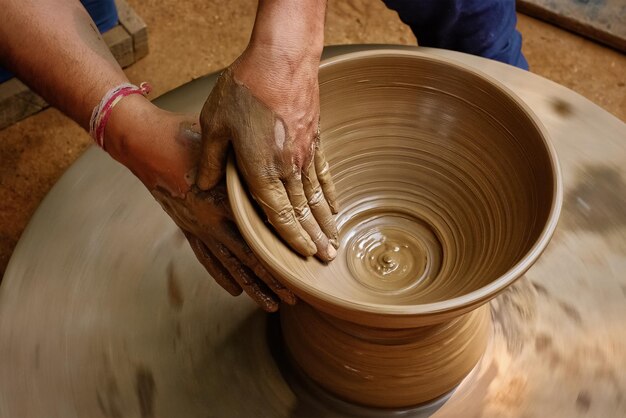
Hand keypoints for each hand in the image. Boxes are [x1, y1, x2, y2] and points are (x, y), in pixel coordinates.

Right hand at [106, 95, 295, 311]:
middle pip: (249, 258)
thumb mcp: (227, 150)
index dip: (283, 253)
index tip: (303, 266)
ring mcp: (198, 227)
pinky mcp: (187, 228)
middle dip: (273, 280)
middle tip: (294, 298)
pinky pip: (206, 258)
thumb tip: (286, 179)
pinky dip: (222, 275)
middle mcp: (213, 219)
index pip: (262, 234)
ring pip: (230, 265)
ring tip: (270, 305)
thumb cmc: (189, 138)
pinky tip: (235, 290)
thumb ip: (252, 169)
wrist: (147, 144)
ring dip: (251, 286)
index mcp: (227, 199)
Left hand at [195, 46, 338, 261]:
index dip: (290, 238)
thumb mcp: (215, 124)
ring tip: (336, 241)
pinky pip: (324, 174)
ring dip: (326, 221)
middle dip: (315, 237)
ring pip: (317, 196)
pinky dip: (330, 193)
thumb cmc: (244, 89)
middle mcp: (287, 167)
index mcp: (260, 169)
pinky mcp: (314, 138)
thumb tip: (202, 184)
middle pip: (303, 211)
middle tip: (326, 259)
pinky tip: (335, 205)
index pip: (278, 214)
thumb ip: (210, 159)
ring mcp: (305, 154)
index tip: (302, 255)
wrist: (282, 58)